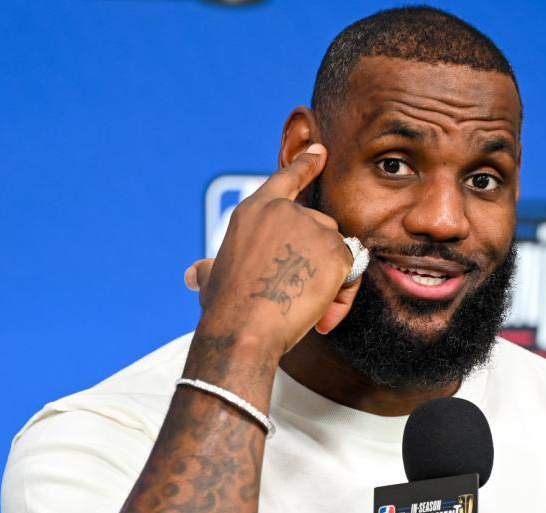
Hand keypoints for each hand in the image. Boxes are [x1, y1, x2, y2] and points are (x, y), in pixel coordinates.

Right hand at [188, 144, 361, 358]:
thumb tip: (194, 273)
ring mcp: (312, 228)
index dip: (306, 165)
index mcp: (255, 210)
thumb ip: (211, 269)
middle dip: (318, 261)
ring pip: (337, 252)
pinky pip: (351, 273)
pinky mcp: (335, 250)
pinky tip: (320, 314)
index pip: (286, 178)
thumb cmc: (225, 308)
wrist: (243, 328)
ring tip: (305, 308)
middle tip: (299, 294)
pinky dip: (341, 297)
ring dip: (330, 281)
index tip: (321, 152)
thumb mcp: (212, 279)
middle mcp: (285, 211)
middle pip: (321, 229)